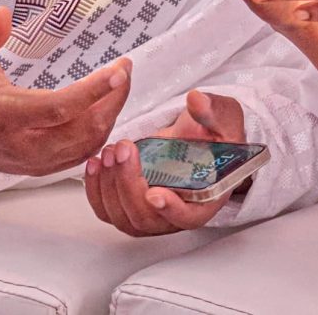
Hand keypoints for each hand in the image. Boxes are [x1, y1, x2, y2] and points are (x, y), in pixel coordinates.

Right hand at [0, 7, 131, 175]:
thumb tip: (4, 14)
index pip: (56, 108)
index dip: (92, 91)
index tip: (119, 70)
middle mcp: (16, 144)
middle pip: (80, 132)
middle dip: (112, 101)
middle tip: (125, 71)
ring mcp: (27, 162)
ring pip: (84, 148)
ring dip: (110, 117)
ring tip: (119, 85)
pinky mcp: (35, 168)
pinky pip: (78, 157)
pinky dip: (99, 134)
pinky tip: (106, 108)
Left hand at [85, 90, 245, 236]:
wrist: (195, 139)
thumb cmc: (214, 134)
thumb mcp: (222, 118)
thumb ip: (212, 111)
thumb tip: (196, 100)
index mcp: (205, 199)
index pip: (188, 217)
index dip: (171, 210)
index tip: (155, 193)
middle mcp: (175, 215)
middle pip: (146, 217)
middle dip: (129, 184)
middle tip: (123, 150)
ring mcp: (150, 215)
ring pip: (122, 216)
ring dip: (110, 186)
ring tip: (109, 151)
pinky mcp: (128, 207)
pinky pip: (106, 210)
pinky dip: (95, 190)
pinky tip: (94, 163)